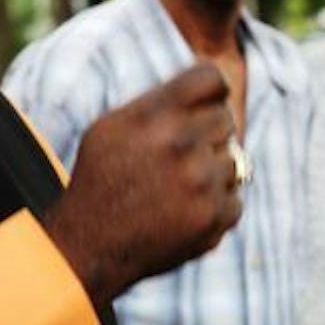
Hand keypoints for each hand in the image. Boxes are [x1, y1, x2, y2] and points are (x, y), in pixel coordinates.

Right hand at [44, 65, 240, 308]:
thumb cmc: (100, 180)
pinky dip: (214, 206)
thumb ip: (159, 102)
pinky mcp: (214, 216)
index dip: (212, 90)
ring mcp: (202, 182)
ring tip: (176, 188)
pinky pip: (235, 197)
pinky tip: (182, 212)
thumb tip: (212, 82)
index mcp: (155, 115)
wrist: (90, 246)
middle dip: (206, 133)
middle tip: (178, 156)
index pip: (211, 78)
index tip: (205, 104)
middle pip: (224, 118)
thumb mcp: (112, 127)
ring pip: (234, 159)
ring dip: (211, 171)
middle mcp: (181, 143)